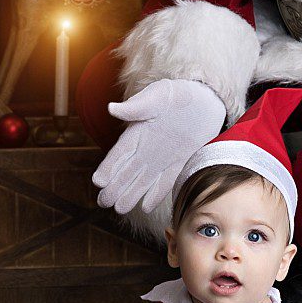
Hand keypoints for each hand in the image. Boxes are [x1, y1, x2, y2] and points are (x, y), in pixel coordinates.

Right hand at [92, 78, 224, 215]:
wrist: (204, 99)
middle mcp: (146, 149)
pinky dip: (156, 194)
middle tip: (103, 202)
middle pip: (126, 171)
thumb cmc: (177, 93)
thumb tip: (112, 108)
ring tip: (120, 209)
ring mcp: (162, 158)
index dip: (108, 167)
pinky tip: (147, 208)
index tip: (98, 181)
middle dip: (114, 187)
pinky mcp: (179, 163)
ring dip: (131, 195)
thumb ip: (136, 106)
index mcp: (137, 132)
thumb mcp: (156, 96)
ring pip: (143, 181)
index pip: (119, 153)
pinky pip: (165, 182)